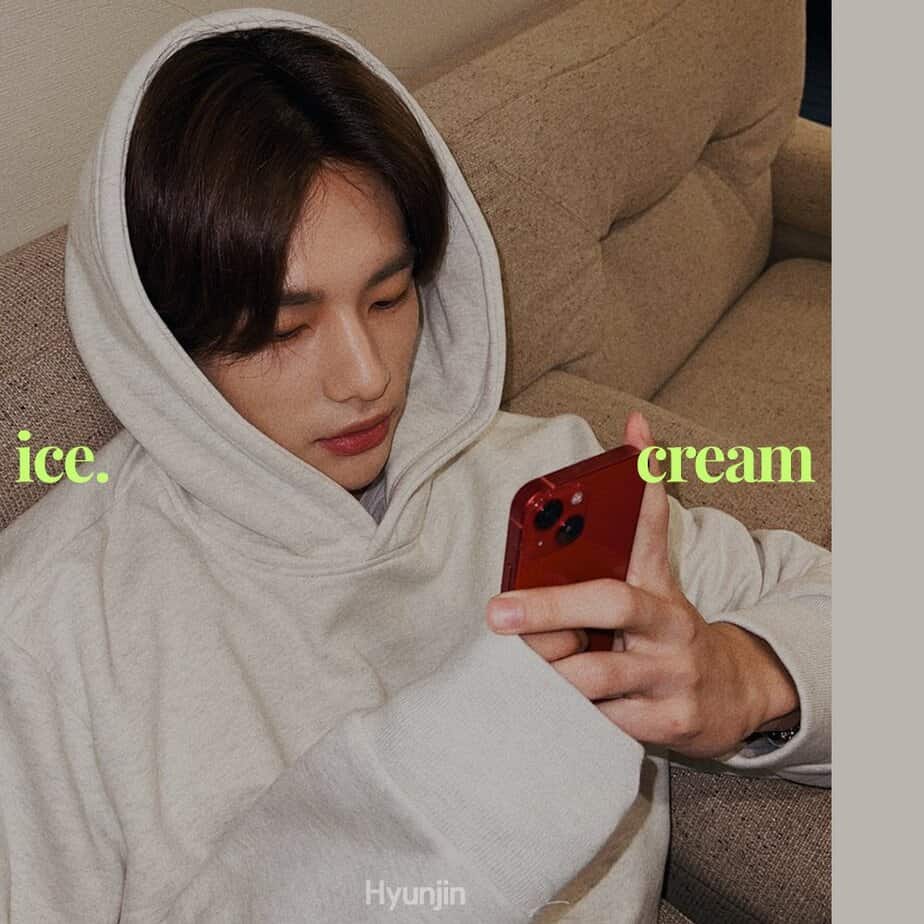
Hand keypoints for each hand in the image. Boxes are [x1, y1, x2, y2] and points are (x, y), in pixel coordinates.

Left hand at [485, 410, 799, 759]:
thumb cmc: (668, 634)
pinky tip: (547, 710)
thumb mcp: (653, 586)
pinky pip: (602, 722)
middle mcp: (670, 624)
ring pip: (597, 674)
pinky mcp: (670, 723)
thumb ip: (632, 533)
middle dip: (549, 609)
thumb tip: (629, 450)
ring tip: (520, 667)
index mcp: (659, 586)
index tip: (636, 432)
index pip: (652, 523)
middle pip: (610, 603)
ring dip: (550, 673)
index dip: (646, 478)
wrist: (732, 696)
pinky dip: (569, 716)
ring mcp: (673, 675)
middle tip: (498, 613)